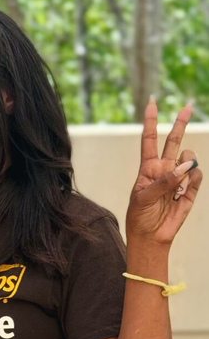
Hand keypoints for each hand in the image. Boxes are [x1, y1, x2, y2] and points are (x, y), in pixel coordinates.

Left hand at [126, 100, 197, 251]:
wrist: (151, 236)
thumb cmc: (140, 215)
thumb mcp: (143, 197)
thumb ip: (163, 181)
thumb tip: (185, 167)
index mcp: (147, 167)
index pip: (149, 139)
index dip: (151, 121)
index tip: (152, 102)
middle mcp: (163, 169)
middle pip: (173, 142)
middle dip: (180, 124)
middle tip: (187, 105)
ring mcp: (178, 179)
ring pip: (188, 159)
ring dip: (187, 164)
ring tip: (178, 180)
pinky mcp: (190, 192)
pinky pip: (197, 178)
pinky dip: (193, 180)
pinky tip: (185, 187)